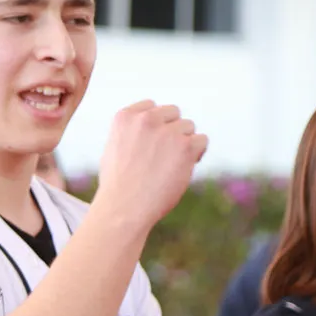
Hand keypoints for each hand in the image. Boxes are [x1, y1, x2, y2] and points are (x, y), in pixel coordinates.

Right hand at [93, 102, 208, 232]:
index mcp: (125, 116)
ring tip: (169, 167)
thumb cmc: (117, 187)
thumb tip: (149, 128)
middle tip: (164, 156)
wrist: (124, 208)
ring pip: (188, 126)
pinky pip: (202, 140)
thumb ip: (131, 133)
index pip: (151, 106)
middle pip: (173, 113)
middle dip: (171, 131)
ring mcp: (167, 132)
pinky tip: (184, 168)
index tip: (151, 145)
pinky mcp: (185, 146)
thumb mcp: (113, 150)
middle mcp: (146, 119)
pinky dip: (197, 154)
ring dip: (184, 144)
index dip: (155, 125)